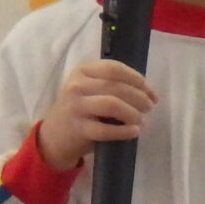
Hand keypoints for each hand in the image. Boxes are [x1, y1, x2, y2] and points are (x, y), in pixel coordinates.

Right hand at [36, 58, 155, 171]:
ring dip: (133, 112)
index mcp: (82, 71)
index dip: (136, 79)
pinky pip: (106, 129)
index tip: (151, 91)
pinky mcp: (78, 129)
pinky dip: (124, 131)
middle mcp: (76, 85)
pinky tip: (135, 131)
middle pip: (115, 86)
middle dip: (139, 96)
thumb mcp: (89, 89)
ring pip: (112, 104)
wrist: (54, 135)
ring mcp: (75, 107)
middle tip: (150, 106)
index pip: (114, 68)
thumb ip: (112, 84)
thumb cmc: (80, 109)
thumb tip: (147, 91)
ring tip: (142, 120)